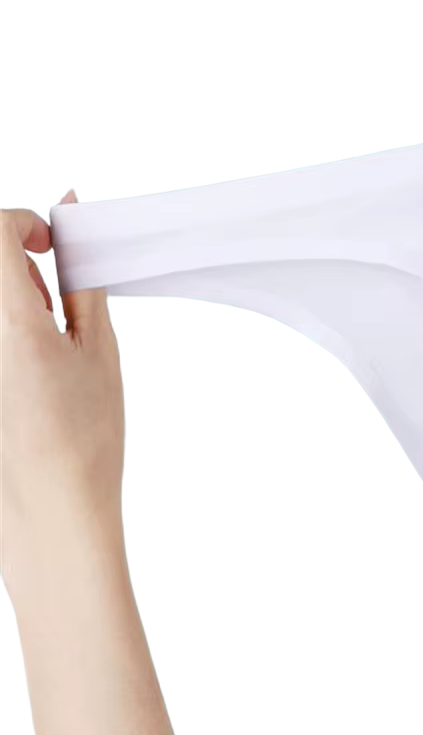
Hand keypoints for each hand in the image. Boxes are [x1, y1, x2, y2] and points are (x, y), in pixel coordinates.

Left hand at [0, 188, 125, 607]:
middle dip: (14, 263)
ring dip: (5, 299)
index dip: (25, 225)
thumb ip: (83, 284)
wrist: (51, 510)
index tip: (50, 244)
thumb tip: (77, 232)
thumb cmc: (83, 440)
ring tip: (39, 339)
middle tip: (51, 297)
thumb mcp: (101, 353)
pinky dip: (0, 332)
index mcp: (8, 321)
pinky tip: (20, 367)